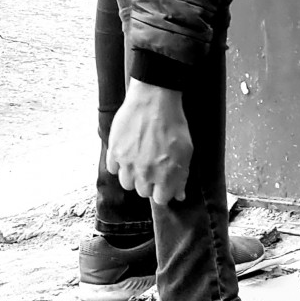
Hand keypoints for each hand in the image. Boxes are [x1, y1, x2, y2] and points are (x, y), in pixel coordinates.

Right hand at [106, 80, 192, 205]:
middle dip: (149, 182)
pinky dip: (119, 164)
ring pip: (126, 183)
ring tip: (139, 160)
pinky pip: (113, 169)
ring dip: (133, 175)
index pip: (160, 199)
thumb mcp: (186, 150)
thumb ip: (182, 175)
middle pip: (143, 192)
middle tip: (153, 166)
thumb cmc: (173, 124)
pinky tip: (128, 152)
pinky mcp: (114, 152)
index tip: (163, 182)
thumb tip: (179, 195)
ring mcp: (127, 163)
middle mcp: (145, 173)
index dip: (163, 191)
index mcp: (165, 175)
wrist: (154, 100)